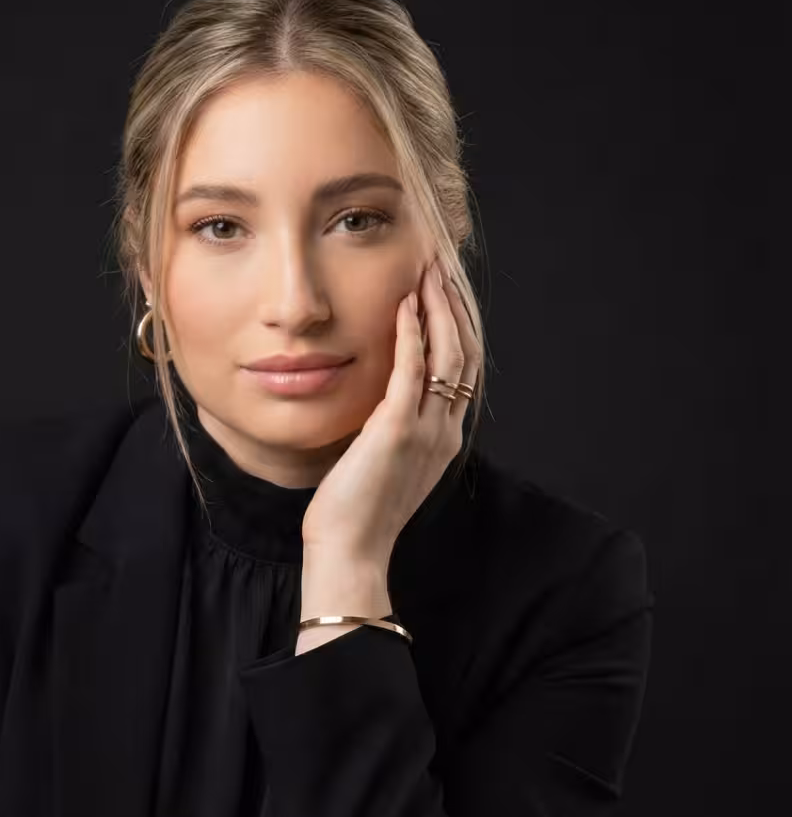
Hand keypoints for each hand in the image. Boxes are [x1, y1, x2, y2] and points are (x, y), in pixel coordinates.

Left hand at [300, 257, 481, 564]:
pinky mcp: (396, 431)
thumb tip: (380, 401)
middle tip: (442, 266)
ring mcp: (425, 431)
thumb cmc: (356, 513)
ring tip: (428, 272)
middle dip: (456, 305)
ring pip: (448, 355)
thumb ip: (392, 430)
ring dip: (439, 308)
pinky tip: (405, 305)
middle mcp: (445, 431)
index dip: (460, 325)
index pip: (465, 369)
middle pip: (466, 353)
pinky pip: (412, 372)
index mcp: (445, 438)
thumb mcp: (383, 464)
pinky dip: (412, 335)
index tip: (445, 290)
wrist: (350, 550)